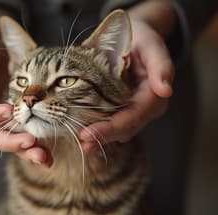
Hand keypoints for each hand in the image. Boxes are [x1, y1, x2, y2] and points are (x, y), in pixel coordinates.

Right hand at [0, 8, 51, 165]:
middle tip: (31, 144)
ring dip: (27, 151)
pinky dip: (36, 145)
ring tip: (44, 158)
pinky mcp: (19, 118)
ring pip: (13, 140)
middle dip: (13, 142)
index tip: (10, 111)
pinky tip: (48, 153)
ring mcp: (4, 118)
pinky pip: (26, 134)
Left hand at [80, 19, 173, 149]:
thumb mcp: (153, 46)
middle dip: (103, 137)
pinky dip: (100, 131)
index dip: (111, 127)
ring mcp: (135, 110)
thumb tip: (165, 90)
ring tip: (81, 144)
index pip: (133, 116)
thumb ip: (161, 65)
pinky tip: (84, 136)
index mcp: (155, 94)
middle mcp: (146, 107)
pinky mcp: (124, 110)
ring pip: (119, 131)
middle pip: (125, 128)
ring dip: (101, 138)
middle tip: (82, 144)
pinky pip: (113, 125)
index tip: (88, 134)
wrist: (135, 38)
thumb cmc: (143, 40)